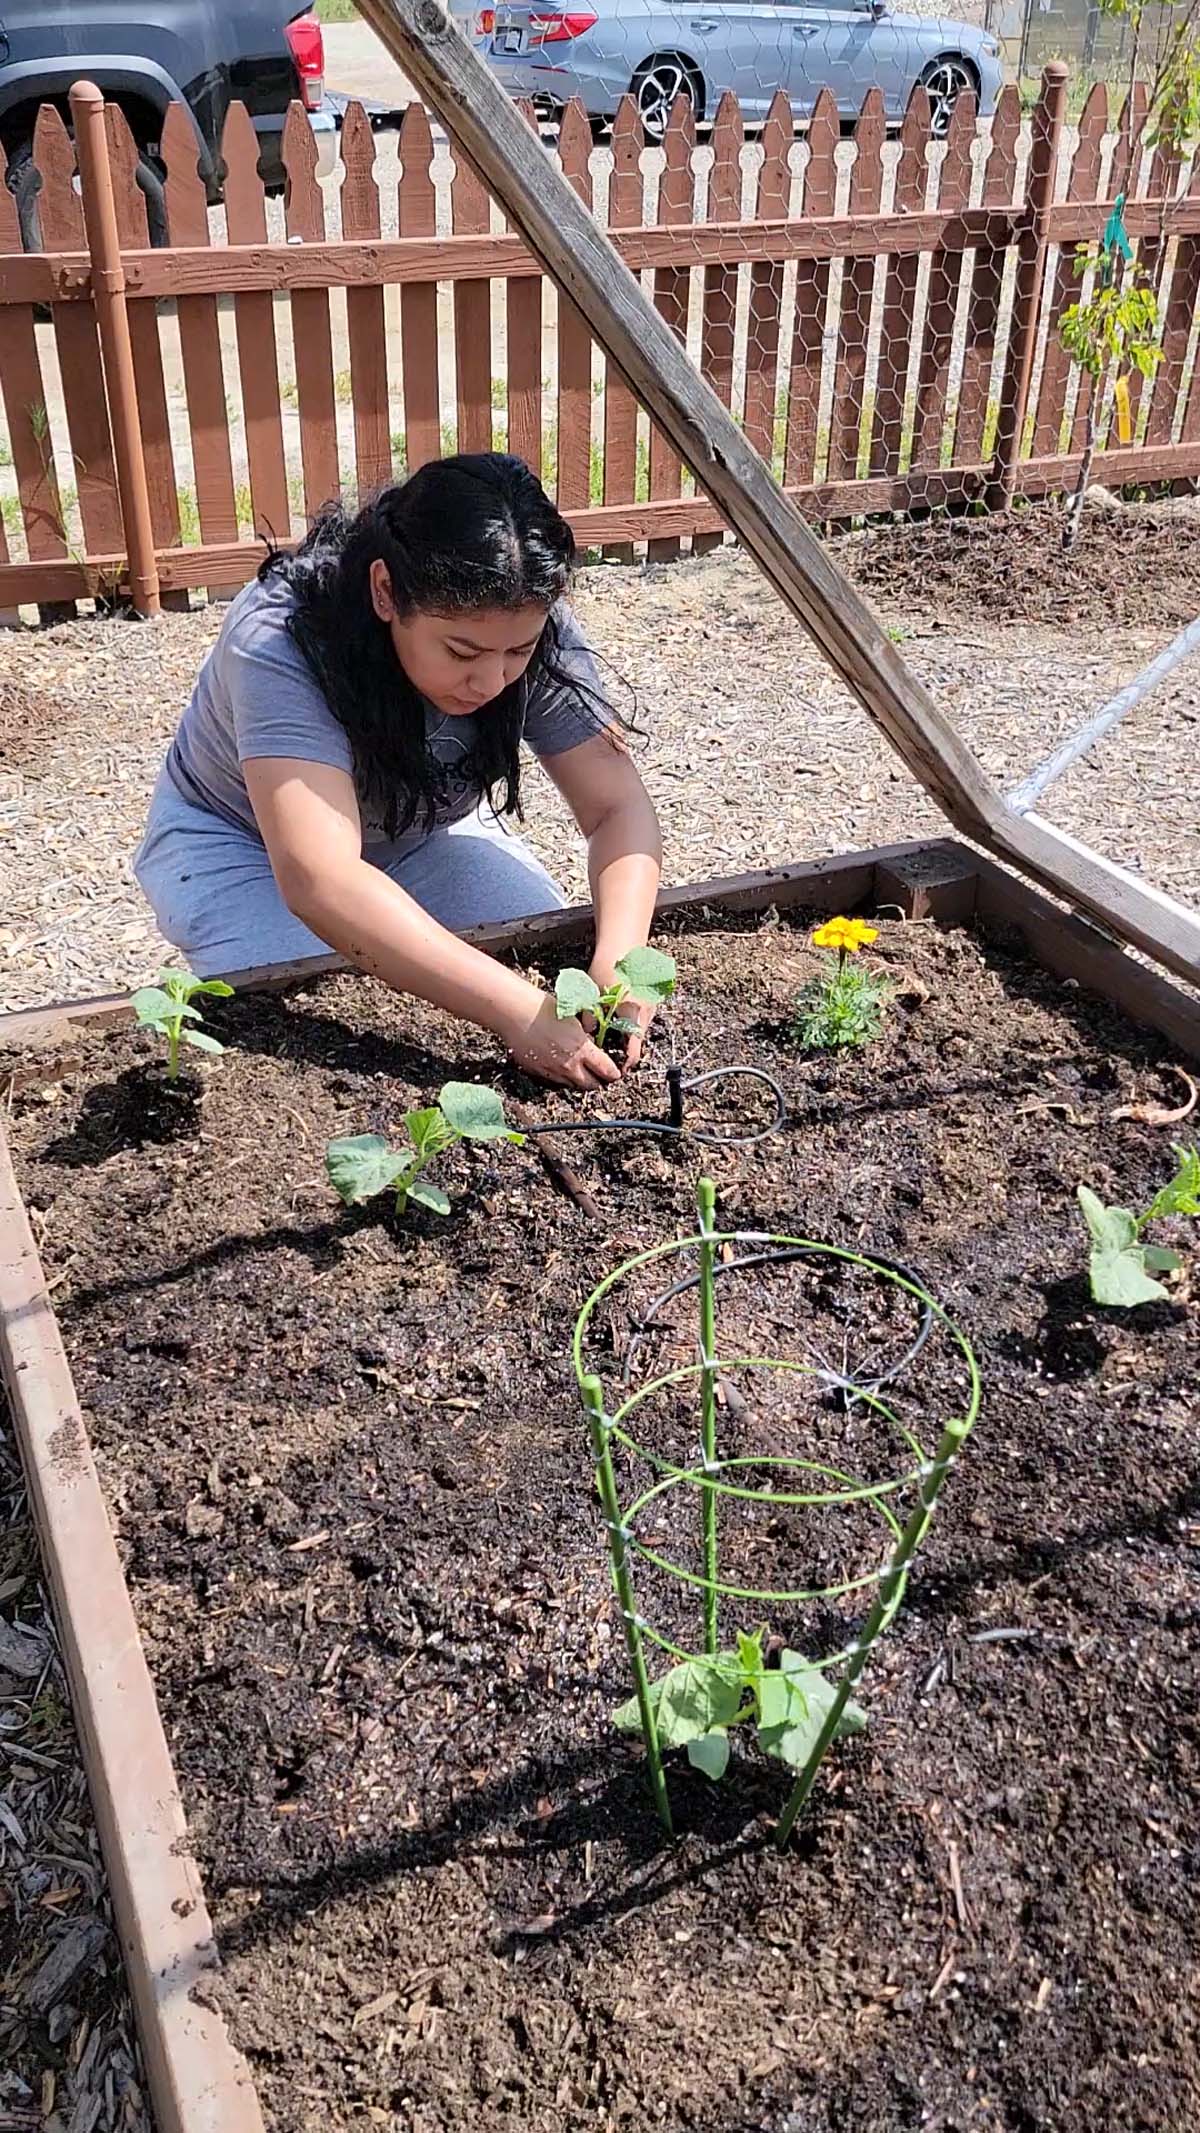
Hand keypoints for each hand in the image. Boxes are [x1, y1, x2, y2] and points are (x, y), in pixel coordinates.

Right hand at [499, 989, 620, 1091]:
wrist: (515, 1013)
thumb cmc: (544, 1008)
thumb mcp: (574, 1018)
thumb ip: (585, 1038)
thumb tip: (591, 1045)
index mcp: (583, 1050)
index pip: (606, 1071)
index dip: (613, 1074)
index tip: (615, 1073)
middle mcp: (569, 1065)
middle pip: (591, 1085)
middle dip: (598, 1082)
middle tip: (600, 1076)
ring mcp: (552, 1072)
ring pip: (572, 1086)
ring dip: (579, 1081)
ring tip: (581, 1073)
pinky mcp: (537, 1073)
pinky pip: (554, 1082)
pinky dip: (561, 1078)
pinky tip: (560, 1068)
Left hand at [589, 958, 656, 1072]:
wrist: (624, 941)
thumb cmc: (609, 966)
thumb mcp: (593, 994)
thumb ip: (589, 1018)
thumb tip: (585, 1036)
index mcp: (634, 1016)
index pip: (634, 1051)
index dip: (625, 1064)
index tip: (616, 1071)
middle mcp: (647, 1013)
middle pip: (638, 1041)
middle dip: (624, 1049)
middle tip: (608, 1052)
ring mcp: (651, 1004)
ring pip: (640, 1028)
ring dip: (627, 1034)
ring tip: (609, 1033)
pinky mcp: (650, 996)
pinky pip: (642, 1016)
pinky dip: (631, 1020)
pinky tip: (616, 1013)